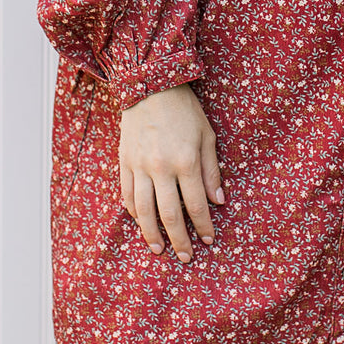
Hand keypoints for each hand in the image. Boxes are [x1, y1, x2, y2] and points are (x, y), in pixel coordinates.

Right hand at [119, 83, 224, 261]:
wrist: (151, 86)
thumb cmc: (185, 110)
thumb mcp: (207, 136)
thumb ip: (211, 171)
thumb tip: (219, 202)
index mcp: (186, 161)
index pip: (196, 205)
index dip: (203, 226)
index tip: (208, 240)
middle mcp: (161, 168)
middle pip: (169, 215)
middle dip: (179, 239)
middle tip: (185, 257)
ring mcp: (139, 166)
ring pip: (144, 211)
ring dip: (152, 234)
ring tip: (160, 249)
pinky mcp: (124, 162)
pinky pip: (127, 195)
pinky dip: (134, 213)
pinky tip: (141, 223)